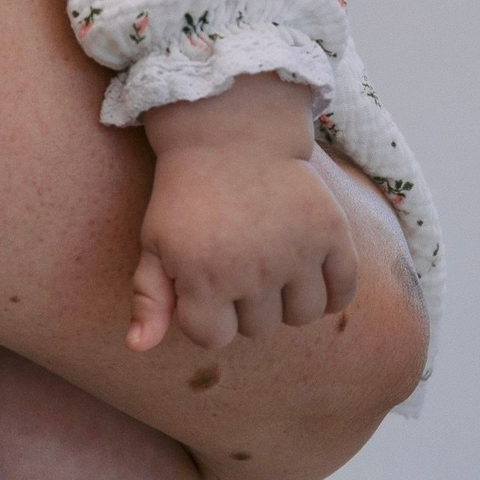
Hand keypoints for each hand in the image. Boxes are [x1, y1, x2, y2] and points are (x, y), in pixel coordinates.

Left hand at [128, 75, 358, 353]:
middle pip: (259, 328)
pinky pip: (342, 291)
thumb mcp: (155, 240)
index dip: (206, 313)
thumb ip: (149, 297)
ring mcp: (297, 251)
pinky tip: (310, 268)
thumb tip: (136, 348)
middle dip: (245, 302)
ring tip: (272, 261)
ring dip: (287, 298)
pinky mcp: (332, 232)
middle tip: (238, 258)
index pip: (213, 338)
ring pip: (302, 315)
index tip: (203, 281)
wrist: (230, 132)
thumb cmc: (186, 193)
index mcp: (204, 276)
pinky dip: (331, 289)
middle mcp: (254, 269)